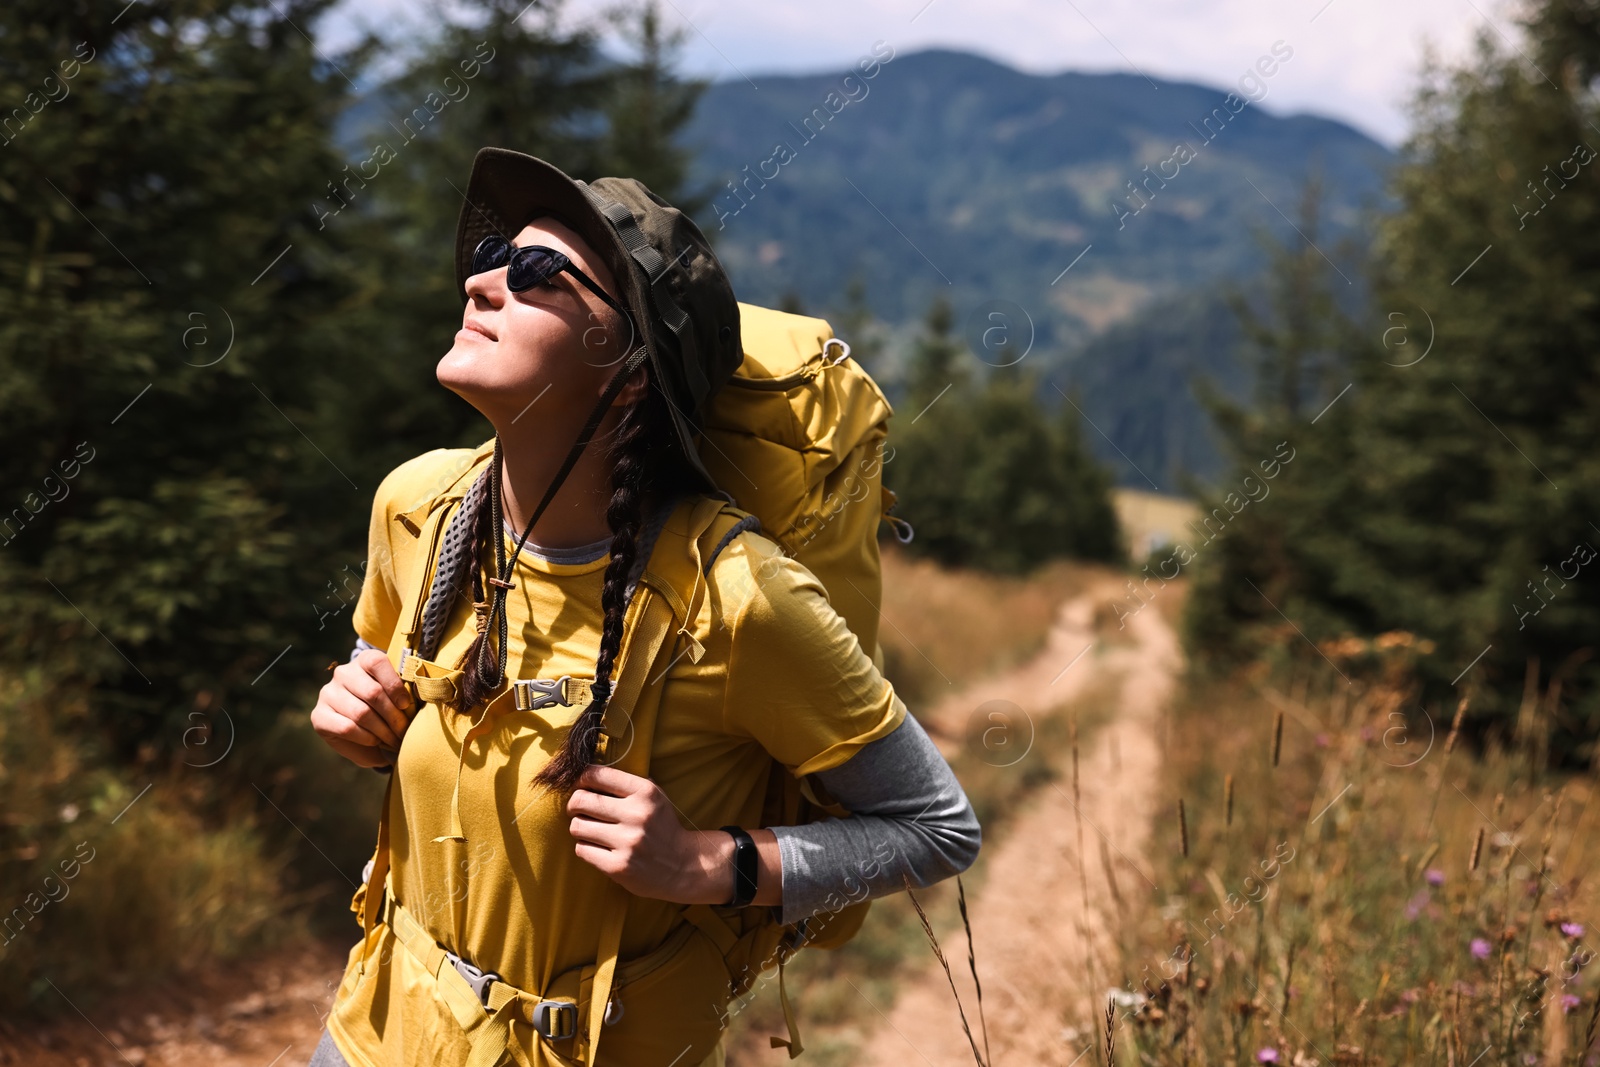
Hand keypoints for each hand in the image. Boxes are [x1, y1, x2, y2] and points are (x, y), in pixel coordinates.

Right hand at [310, 648, 413, 767]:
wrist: (364, 733)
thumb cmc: (386, 710)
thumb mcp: (397, 697)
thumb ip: (406, 692)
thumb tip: (421, 693)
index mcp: (364, 660)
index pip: (377, 663)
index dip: (394, 685)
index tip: (406, 705)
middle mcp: (343, 673)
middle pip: (372, 692)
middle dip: (393, 716)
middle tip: (404, 732)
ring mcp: (328, 693)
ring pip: (360, 713)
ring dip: (382, 731)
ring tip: (395, 741)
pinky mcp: (319, 715)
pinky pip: (347, 728)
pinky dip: (366, 738)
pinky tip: (375, 741)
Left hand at [566, 765, 731, 903]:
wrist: (682, 866)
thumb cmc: (661, 827)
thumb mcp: (654, 797)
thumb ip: (625, 784)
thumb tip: (585, 775)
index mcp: (645, 792)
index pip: (597, 775)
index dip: (581, 779)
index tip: (581, 787)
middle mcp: (637, 814)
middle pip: (581, 800)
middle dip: (574, 805)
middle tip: (578, 810)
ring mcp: (627, 842)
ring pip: (577, 827)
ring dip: (580, 828)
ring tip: (590, 831)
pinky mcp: (618, 866)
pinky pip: (582, 850)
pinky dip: (586, 848)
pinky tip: (599, 848)